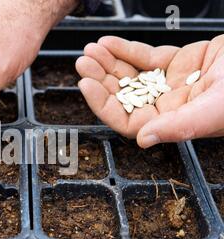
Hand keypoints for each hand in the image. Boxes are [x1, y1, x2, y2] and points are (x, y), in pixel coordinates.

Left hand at [76, 35, 223, 147]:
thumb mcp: (214, 109)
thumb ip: (179, 126)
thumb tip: (143, 140)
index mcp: (171, 123)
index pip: (127, 120)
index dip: (104, 105)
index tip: (86, 85)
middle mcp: (166, 106)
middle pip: (124, 96)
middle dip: (101, 79)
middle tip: (83, 63)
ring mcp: (169, 83)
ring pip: (131, 75)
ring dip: (108, 63)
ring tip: (90, 50)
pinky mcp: (177, 62)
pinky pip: (146, 57)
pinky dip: (126, 49)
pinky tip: (109, 43)